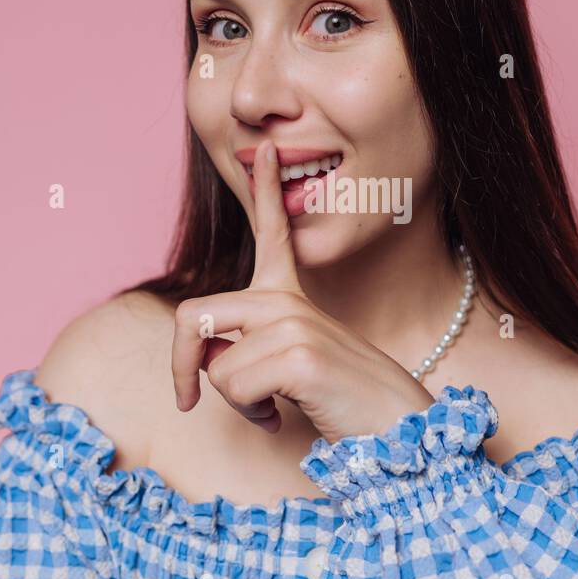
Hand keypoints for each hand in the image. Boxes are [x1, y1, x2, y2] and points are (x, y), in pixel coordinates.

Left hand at [170, 139, 434, 442]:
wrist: (398, 427)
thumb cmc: (343, 400)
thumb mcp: (289, 365)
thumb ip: (249, 350)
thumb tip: (206, 360)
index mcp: (290, 298)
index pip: (273, 235)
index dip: (264, 190)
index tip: (262, 151)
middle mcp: (287, 303)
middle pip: (191, 316)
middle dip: (179, 366)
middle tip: (186, 400)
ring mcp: (293, 324)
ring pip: (214, 366)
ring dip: (233, 402)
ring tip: (271, 407)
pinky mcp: (299, 355)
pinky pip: (233, 386)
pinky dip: (251, 413)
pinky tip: (280, 416)